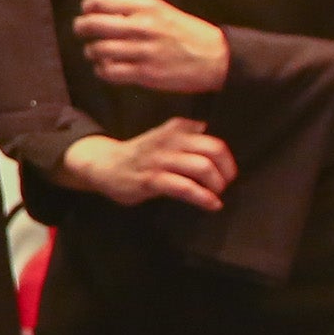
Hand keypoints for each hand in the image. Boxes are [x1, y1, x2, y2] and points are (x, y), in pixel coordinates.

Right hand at [55, 119, 235, 211]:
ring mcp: (161, 160)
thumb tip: (211, 132)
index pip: (214, 139)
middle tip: (225, 184)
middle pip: (214, 150)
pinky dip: (203, 197)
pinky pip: (185, 187)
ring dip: (217, 184)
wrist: (106, 164)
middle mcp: (171, 141)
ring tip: (217, 194)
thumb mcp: (164, 136)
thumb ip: (187, 133)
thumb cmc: (141, 154)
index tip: (227, 172)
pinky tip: (212, 204)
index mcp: (177, 129)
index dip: (227, 158)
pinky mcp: (152, 179)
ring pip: (202, 167)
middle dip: (227, 170)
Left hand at [76, 0, 229, 92]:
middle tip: (80, 31)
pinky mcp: (145, 73)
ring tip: (94, 52)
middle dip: (81, 28)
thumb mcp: (164, 10)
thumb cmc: (188, 33)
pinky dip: (102, 70)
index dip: (88, 7)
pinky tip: (106, 67)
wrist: (216, 58)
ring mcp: (142, 51)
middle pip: (93, 25)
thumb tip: (103, 11)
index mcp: (146, 7)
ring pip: (98, 49)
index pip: (102, 1)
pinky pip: (110, 72)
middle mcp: (142, 26)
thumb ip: (135, 9)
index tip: (86, 11)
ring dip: (91, 51)